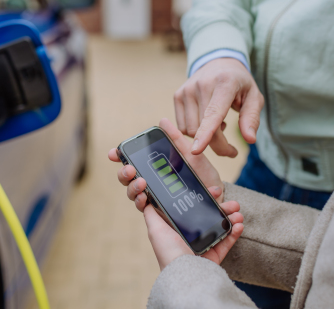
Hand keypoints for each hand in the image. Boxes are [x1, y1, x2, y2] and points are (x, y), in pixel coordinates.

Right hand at [108, 118, 224, 212]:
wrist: (220, 198)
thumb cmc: (203, 176)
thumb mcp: (191, 155)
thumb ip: (177, 140)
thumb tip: (162, 120)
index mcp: (155, 168)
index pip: (132, 161)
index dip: (119, 156)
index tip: (113, 152)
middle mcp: (151, 182)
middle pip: (127, 178)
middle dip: (123, 173)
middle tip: (130, 169)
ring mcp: (153, 197)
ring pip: (132, 194)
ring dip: (132, 188)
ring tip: (141, 182)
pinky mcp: (159, 212)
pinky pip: (144, 209)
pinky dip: (141, 202)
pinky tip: (146, 198)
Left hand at [145, 199, 243, 270]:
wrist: (182, 274)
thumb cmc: (168, 251)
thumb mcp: (155, 228)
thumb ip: (152, 213)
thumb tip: (147, 197)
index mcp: (179, 228)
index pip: (193, 208)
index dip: (204, 198)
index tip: (213, 190)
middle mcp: (192, 235)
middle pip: (210, 215)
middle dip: (223, 207)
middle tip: (232, 202)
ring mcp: (204, 245)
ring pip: (221, 226)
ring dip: (231, 217)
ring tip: (238, 212)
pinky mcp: (214, 256)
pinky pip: (227, 242)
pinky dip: (235, 232)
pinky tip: (239, 224)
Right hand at [174, 57, 263, 156]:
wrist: (219, 62)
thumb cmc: (239, 84)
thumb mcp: (254, 97)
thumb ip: (251, 118)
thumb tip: (250, 139)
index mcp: (225, 83)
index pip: (213, 112)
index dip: (206, 133)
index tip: (196, 150)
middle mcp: (202, 85)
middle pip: (202, 129)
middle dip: (217, 145)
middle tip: (231, 148)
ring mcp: (187, 90)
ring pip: (190, 130)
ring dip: (205, 137)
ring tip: (219, 124)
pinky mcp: (178, 95)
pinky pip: (182, 127)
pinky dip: (195, 130)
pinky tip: (205, 119)